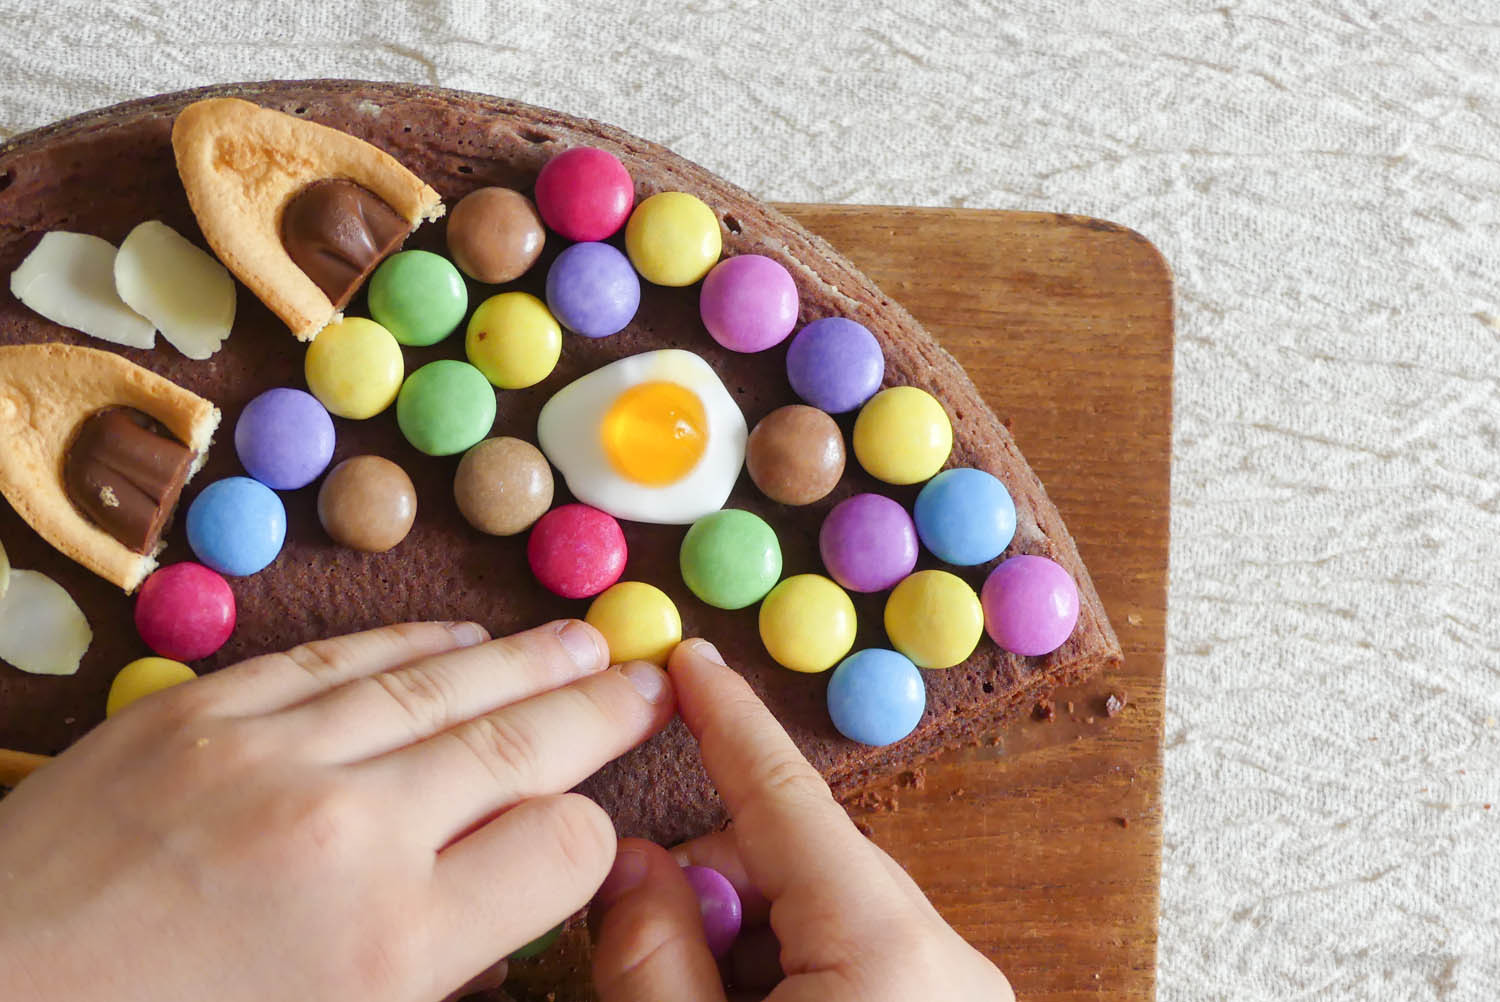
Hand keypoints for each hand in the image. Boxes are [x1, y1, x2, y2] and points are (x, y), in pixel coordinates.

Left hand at [0, 619, 674, 1001]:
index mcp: (391, 946)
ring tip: (585, 641)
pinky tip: (461, 635)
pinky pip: (337, 660)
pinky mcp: (199, 713)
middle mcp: (350, 833)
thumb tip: (491, 906)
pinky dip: (411, 644)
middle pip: (518, 743)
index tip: (591, 823)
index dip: (591, 833)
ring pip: (439, 684)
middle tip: (653, 680)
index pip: (560, 847)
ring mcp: (269, 757)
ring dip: (525, 660)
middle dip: (598, 710)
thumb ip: (433, 964)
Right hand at [589, 638, 1013, 1001]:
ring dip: (748, 940)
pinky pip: (856, 963)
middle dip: (715, 881)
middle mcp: (943, 957)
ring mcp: (957, 993)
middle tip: (644, 943)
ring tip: (699, 1001)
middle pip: (800, 860)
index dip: (729, 723)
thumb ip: (653, 954)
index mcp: (885, 949)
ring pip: (822, 915)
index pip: (786, 797)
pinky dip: (790, 975)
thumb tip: (630, 863)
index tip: (689, 660)